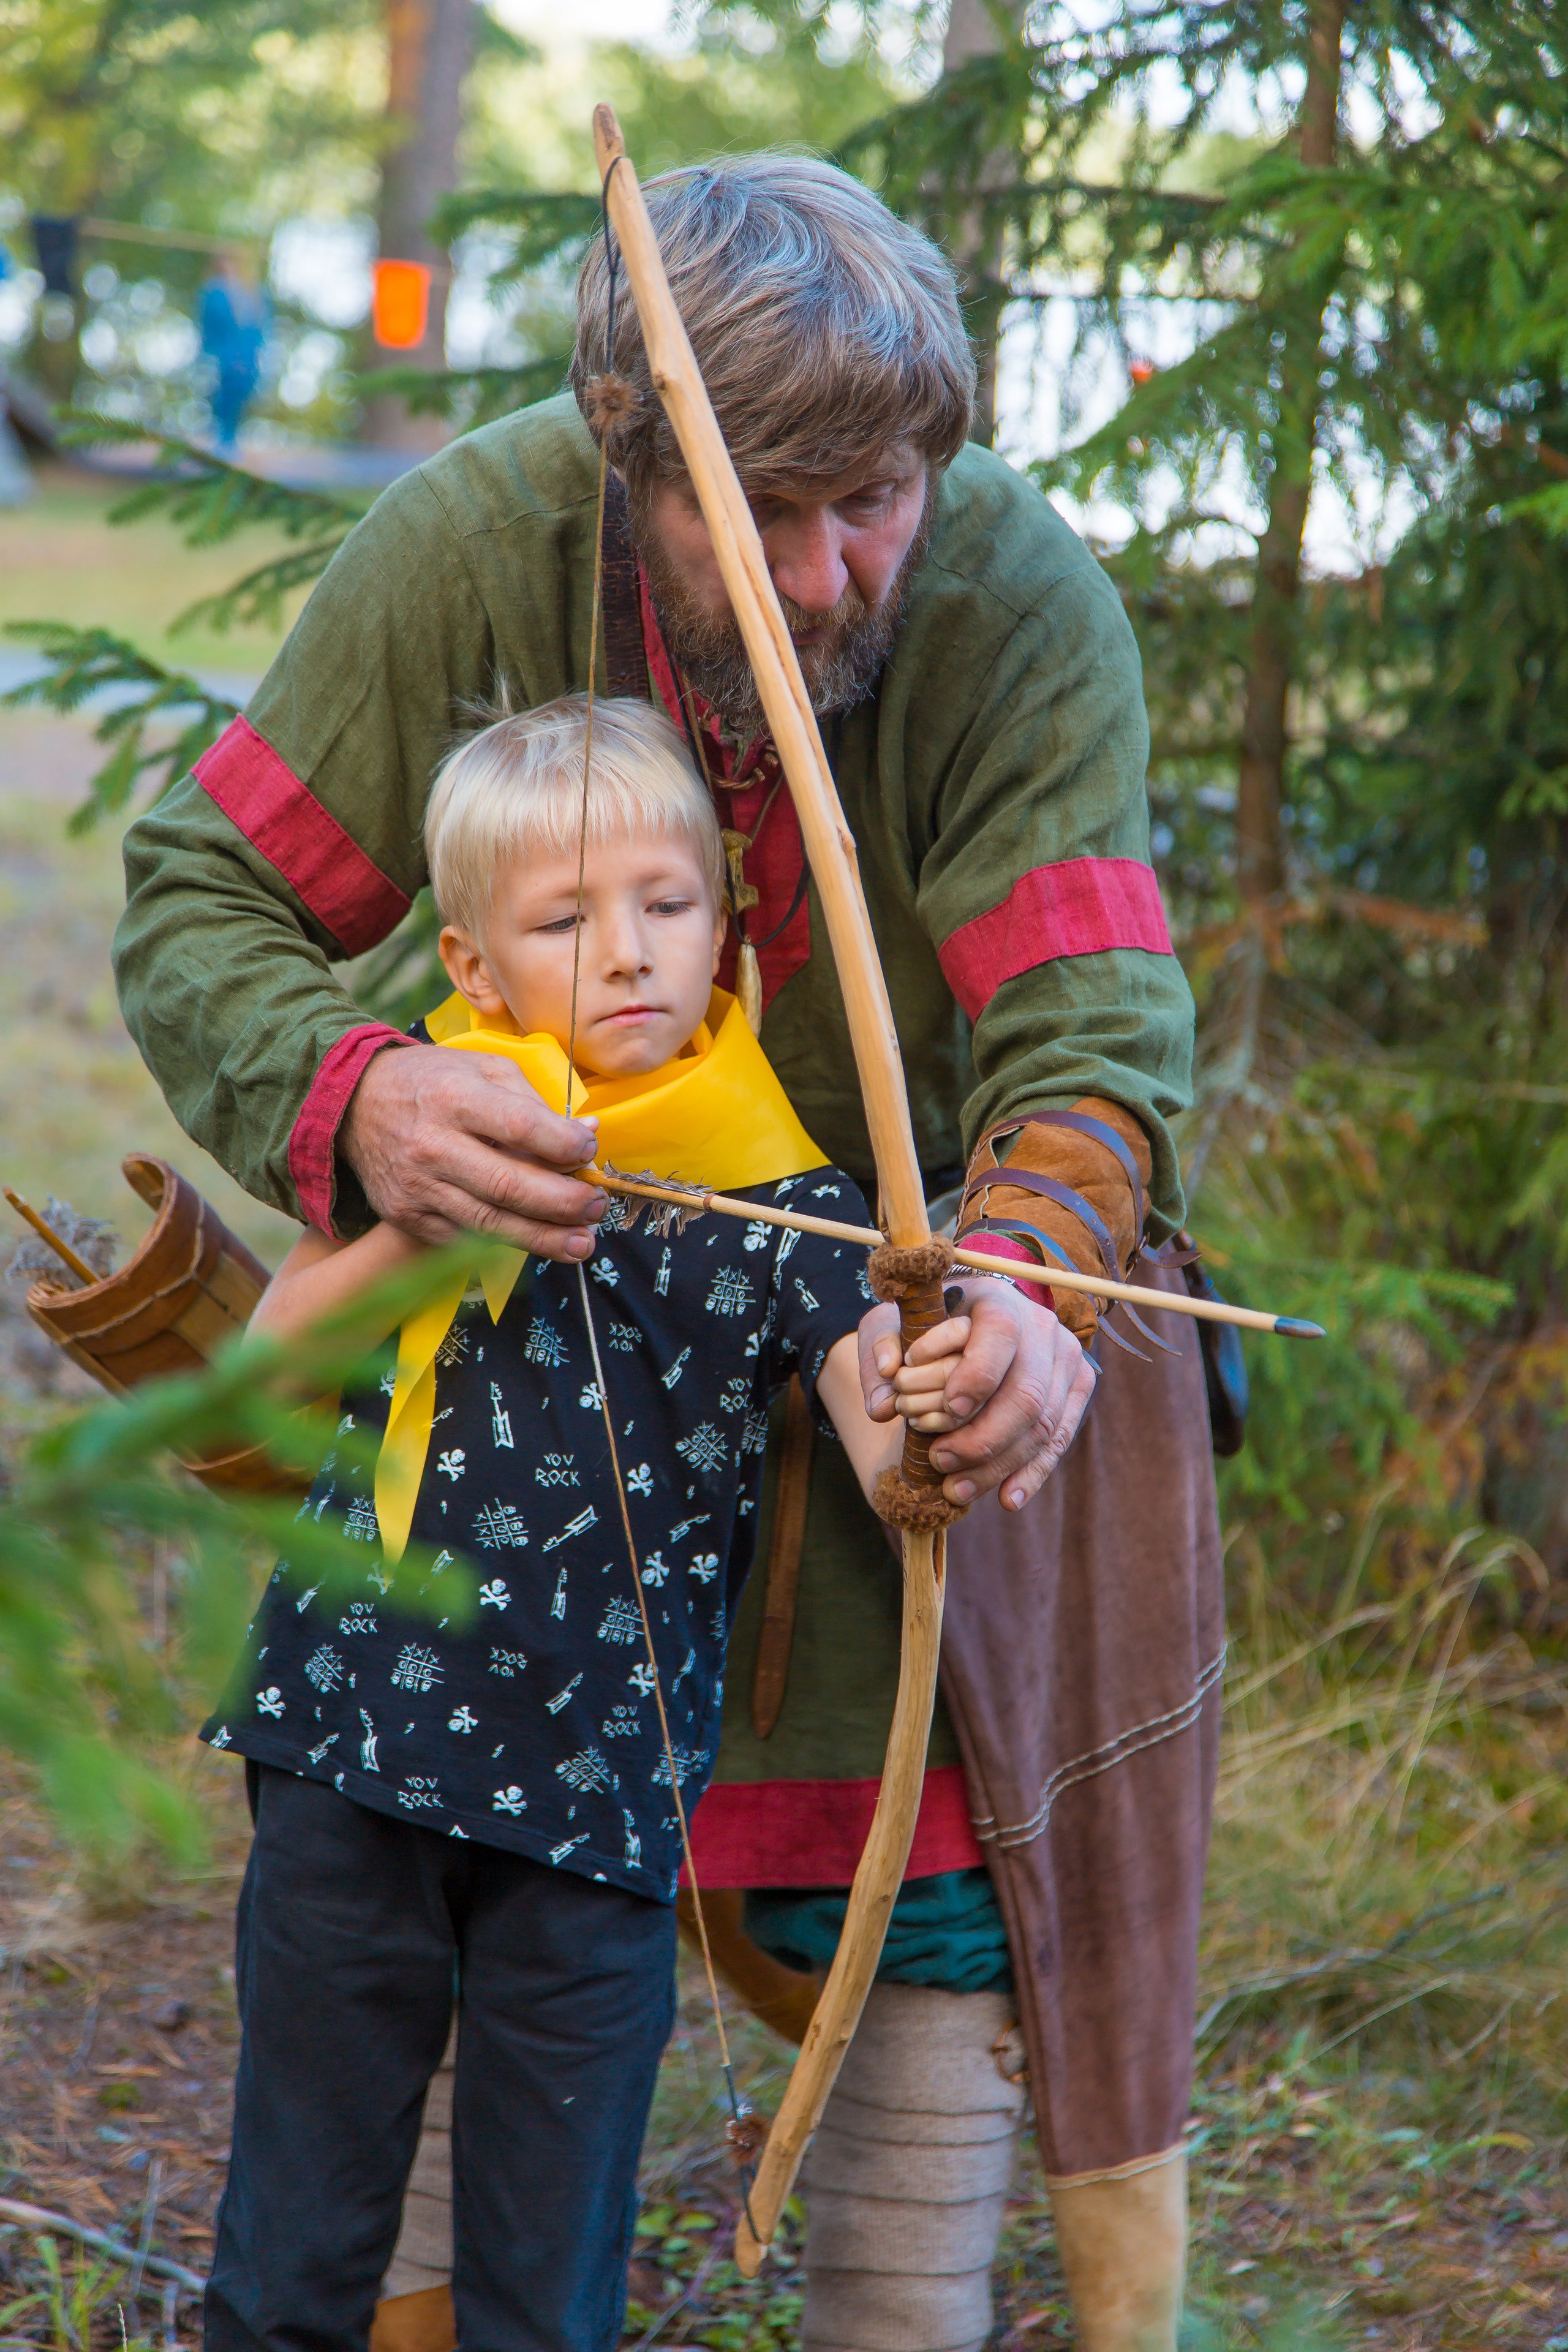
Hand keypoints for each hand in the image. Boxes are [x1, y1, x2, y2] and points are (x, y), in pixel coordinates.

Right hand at [338, 1042, 606, 1258]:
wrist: (355, 1104)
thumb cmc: (434, 1081)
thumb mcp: (484, 1068)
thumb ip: (535, 1102)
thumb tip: (587, 1133)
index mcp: (455, 1097)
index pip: (521, 1127)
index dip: (564, 1145)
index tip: (589, 1150)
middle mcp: (433, 1145)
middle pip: (510, 1186)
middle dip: (564, 1203)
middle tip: (597, 1206)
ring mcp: (417, 1187)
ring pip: (490, 1224)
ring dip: (545, 1238)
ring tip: (583, 1242)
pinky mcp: (407, 1216)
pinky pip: (465, 1239)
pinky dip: (506, 1243)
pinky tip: (538, 1241)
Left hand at [858, 1279, 1095, 1511]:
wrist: (972, 1315)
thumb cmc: (926, 1321)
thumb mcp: (892, 1323)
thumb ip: (879, 1354)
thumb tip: (880, 1406)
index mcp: (998, 1300)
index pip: (1000, 1335)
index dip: (977, 1376)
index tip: (948, 1409)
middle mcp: (1042, 1327)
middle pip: (1026, 1394)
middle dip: (982, 1438)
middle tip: (939, 1460)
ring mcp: (1067, 1360)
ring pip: (1043, 1425)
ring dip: (998, 1465)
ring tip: (955, 1489)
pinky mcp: (1077, 1389)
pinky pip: (1059, 1439)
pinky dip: (1031, 1473)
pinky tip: (1006, 1499)